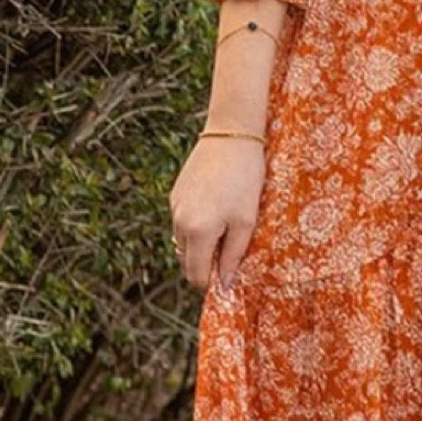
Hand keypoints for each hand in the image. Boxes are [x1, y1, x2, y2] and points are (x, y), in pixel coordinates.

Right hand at [169, 135, 266, 291]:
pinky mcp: (175, 195)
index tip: (229, 280)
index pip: (196, 275)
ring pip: (183, 243)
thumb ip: (234, 255)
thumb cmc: (245, 180)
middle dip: (206, 266)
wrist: (230, 136)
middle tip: (232, 255)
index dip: (213, 283)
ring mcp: (174, 208)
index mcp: (198, 232)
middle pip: (186, 262)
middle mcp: (179, 222)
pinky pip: (182, 223)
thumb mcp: (247, 220)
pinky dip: (196, 228)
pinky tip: (217, 211)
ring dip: (201, 247)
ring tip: (227, 230)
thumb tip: (226, 284)